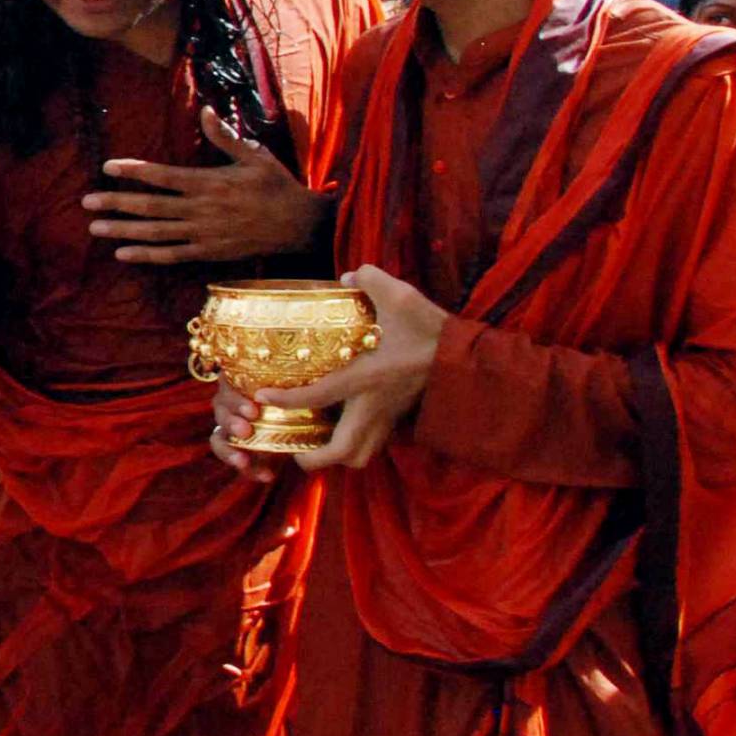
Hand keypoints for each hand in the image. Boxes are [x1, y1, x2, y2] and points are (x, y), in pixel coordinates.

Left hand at [86, 107, 327, 264]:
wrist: (301, 225)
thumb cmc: (277, 186)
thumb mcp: (255, 156)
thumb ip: (226, 137)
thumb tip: (205, 110)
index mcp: (210, 183)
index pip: (163, 176)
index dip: (133, 171)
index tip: (107, 167)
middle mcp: (201, 210)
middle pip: (151, 206)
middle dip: (116, 204)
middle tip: (86, 202)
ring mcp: (203, 234)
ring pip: (156, 233)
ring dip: (123, 231)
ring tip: (95, 228)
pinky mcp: (209, 252)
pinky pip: (172, 256)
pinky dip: (147, 255)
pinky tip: (122, 254)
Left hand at [249, 264, 443, 470]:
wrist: (473, 360)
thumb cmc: (435, 331)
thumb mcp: (403, 297)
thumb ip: (372, 281)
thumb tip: (348, 276)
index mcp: (368, 379)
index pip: (318, 396)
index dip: (287, 399)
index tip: (262, 395)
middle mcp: (376, 406)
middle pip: (342, 452)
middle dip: (313, 459)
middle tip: (293, 449)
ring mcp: (391, 417)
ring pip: (362, 455)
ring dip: (336, 457)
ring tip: (314, 445)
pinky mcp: (401, 419)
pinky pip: (374, 444)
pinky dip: (355, 445)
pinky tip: (341, 428)